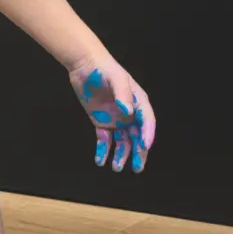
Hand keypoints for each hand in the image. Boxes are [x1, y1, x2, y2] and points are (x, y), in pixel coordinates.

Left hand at [69, 53, 155, 173]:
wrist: (85, 65)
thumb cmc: (104, 69)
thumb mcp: (116, 78)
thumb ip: (122, 94)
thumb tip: (128, 112)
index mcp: (138, 102)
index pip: (146, 121)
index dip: (147, 134)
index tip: (144, 147)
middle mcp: (130, 114)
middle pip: (137, 136)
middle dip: (138, 153)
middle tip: (137, 167)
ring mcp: (116, 119)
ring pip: (122, 142)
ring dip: (121, 155)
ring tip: (116, 167)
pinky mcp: (101, 122)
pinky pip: (104, 140)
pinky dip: (103, 150)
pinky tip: (100, 160)